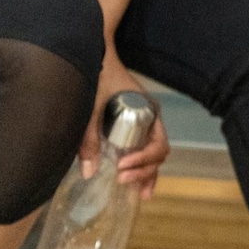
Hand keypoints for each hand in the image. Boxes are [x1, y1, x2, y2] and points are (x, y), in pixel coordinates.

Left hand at [78, 54, 169, 199]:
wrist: (96, 55)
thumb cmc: (98, 76)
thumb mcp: (92, 106)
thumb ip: (90, 137)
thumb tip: (89, 173)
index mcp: (149, 111)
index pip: (158, 144)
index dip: (144, 159)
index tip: (122, 165)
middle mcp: (150, 118)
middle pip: (159, 152)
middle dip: (144, 170)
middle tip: (122, 180)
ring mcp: (143, 122)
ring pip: (153, 153)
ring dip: (147, 172)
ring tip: (139, 193)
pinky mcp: (132, 125)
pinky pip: (143, 148)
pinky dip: (142, 167)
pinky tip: (135, 181)